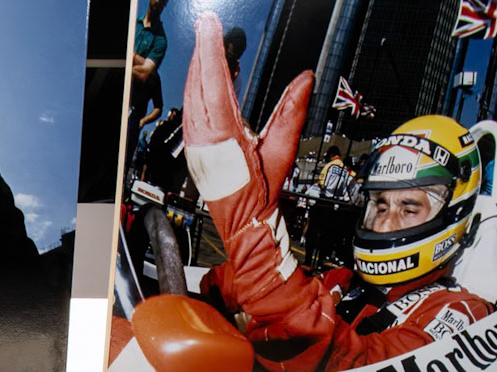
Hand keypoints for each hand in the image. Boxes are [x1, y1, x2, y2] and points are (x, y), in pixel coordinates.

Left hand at [183, 11, 310, 236]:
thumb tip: (305, 79)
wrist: (242, 222)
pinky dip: (198, 86)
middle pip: (198, 84)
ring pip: (191, 95)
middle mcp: (203, 138)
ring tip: (206, 41)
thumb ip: (291, 112)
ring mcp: (195, 143)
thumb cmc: (258, 194)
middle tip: (207, 23)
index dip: (211, 52)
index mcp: (224, 137)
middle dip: (202, 51)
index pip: (215, 84)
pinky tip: (206, 74)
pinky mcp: (194, 147)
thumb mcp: (281, 151)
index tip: (210, 26)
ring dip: (198, 67)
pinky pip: (191, 108)